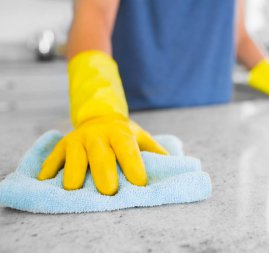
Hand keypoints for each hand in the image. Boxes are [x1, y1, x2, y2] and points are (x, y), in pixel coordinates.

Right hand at [37, 115, 167, 194]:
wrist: (100, 117)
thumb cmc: (124, 134)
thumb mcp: (141, 136)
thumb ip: (155, 150)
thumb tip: (174, 165)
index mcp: (120, 134)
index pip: (128, 150)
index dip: (133, 166)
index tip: (140, 183)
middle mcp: (97, 135)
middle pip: (100, 155)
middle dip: (104, 173)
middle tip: (109, 192)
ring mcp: (77, 140)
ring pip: (73, 157)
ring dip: (73, 173)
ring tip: (74, 189)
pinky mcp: (61, 145)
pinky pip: (53, 158)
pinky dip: (49, 170)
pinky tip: (46, 182)